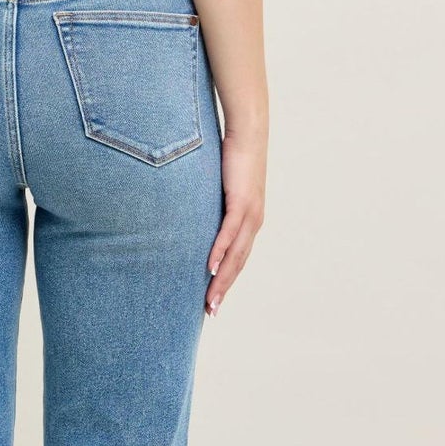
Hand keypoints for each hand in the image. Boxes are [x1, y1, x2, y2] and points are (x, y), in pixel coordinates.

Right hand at [205, 128, 264, 316]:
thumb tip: (191, 214)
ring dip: (222, 279)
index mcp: (249, 222)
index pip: (238, 259)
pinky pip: (229, 232)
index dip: (226, 282)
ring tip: (210, 299)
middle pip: (238, 264)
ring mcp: (250, 214)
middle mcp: (253, 222)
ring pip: (236, 254)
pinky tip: (210, 267)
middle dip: (224, 289)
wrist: (248, 133)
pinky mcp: (242, 202)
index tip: (213, 301)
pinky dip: (220, 251)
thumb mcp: (219, 187)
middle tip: (210, 312)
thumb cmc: (231, 157)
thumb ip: (211, 205)